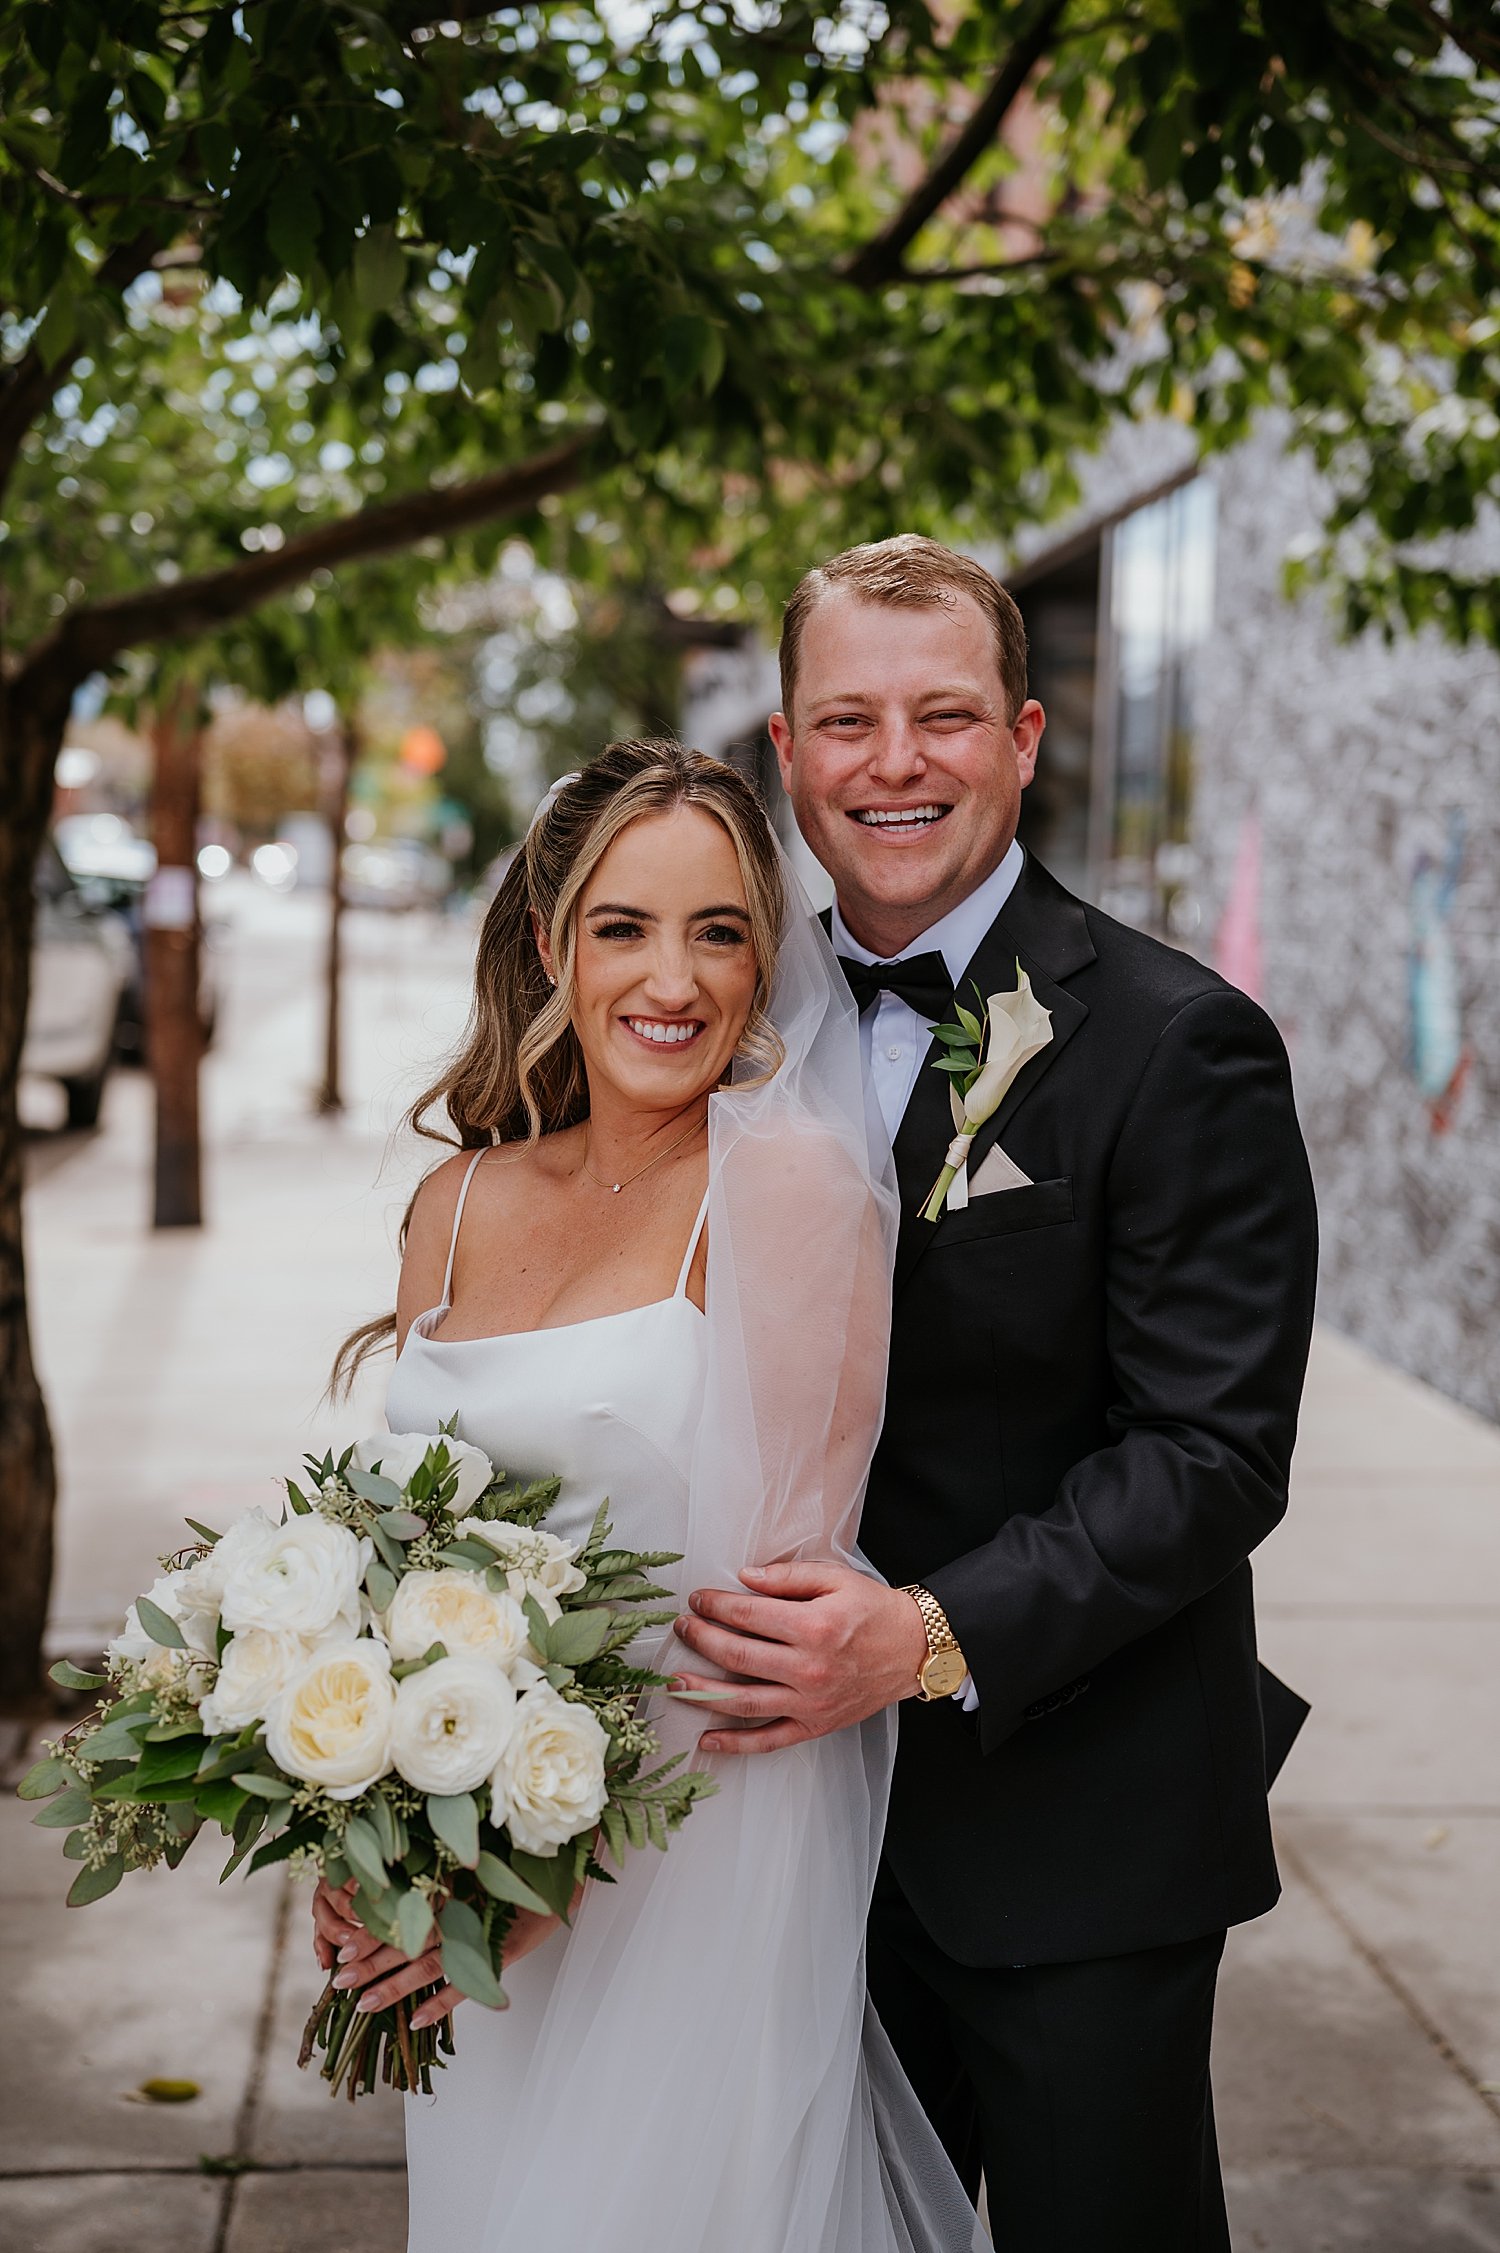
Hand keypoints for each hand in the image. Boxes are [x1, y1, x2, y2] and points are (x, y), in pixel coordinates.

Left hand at [315, 1876, 564, 2030]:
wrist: (564, 1874)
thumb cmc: (517, 1868)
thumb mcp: (475, 1867)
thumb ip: (443, 1878)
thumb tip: (402, 1887)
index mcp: (449, 1888)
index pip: (403, 1913)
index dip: (372, 1932)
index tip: (342, 1946)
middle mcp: (458, 1910)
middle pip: (407, 1941)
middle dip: (371, 1962)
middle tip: (339, 1981)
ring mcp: (479, 1935)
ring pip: (428, 1965)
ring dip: (395, 1986)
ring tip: (364, 2004)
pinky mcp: (501, 1954)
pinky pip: (466, 1983)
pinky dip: (441, 2003)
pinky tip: (416, 2019)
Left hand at [671, 1560, 927, 1755]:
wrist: (913, 1649)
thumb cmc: (873, 1610)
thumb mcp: (835, 1579)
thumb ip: (787, 1578)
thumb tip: (744, 1577)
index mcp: (813, 1626)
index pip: (747, 1615)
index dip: (715, 1605)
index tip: (697, 1599)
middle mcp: (809, 1667)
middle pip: (737, 1655)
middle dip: (701, 1639)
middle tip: (682, 1627)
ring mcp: (810, 1702)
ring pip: (743, 1701)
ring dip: (703, 1691)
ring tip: (674, 1682)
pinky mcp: (815, 1725)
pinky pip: (769, 1740)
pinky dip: (735, 1744)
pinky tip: (706, 1740)